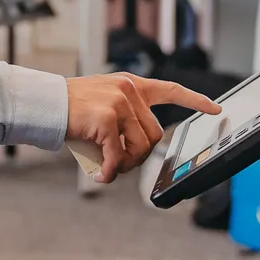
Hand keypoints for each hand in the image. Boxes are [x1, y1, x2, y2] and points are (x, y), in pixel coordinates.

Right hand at [66, 73, 218, 183]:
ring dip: (124, 164)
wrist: (45, 103)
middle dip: (138, 155)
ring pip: (139, 148)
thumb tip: (136, 151)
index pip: (170, 90)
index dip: (194, 100)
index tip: (214, 109)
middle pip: (153, 135)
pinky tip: (101, 175)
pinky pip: (117, 156)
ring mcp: (119, 103)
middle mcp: (129, 90)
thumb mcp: (103, 103)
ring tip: (108, 166)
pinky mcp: (107, 119)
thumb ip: (124, 117)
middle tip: (118, 161)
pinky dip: (110, 171)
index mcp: (131, 84)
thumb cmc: (71, 108)